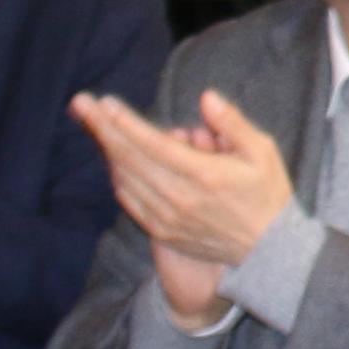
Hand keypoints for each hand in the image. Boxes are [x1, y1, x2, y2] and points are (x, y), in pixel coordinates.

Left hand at [72, 88, 297, 323]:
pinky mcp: (162, 232)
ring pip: (125, 179)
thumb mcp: (263, 152)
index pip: (153, 144)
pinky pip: (130, 200)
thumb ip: (232, 123)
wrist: (268, 251)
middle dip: (102, 128)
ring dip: (106, 150)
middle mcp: (180, 198)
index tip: (105, 102)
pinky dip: (118, 176)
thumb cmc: (267, 194)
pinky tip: (113, 159)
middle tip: (80, 103)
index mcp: (205, 176)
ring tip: (92, 123)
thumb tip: (206, 98)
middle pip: (130, 158)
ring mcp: (168, 218)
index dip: (126, 123)